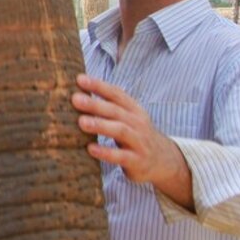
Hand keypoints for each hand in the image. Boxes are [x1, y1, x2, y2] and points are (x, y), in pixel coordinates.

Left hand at [72, 74, 194, 209]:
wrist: (163, 160)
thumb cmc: (135, 135)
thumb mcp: (127, 118)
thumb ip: (108, 108)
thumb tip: (77, 94)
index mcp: (133, 109)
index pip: (116, 94)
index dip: (99, 85)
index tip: (80, 79)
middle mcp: (138, 123)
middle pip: (115, 110)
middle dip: (95, 104)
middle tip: (75, 99)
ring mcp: (139, 141)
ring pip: (120, 130)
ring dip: (100, 125)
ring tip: (81, 122)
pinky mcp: (137, 160)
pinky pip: (121, 156)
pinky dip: (106, 152)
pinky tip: (90, 149)